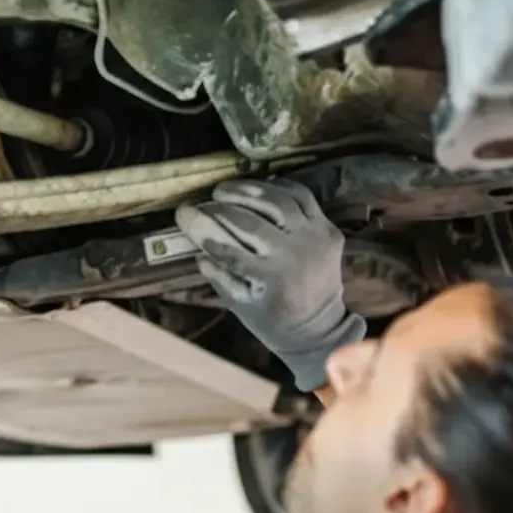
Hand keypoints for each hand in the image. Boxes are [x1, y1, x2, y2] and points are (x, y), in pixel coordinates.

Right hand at [176, 179, 364, 391]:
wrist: (321, 325)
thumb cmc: (273, 320)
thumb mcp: (239, 305)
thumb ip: (218, 275)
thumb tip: (197, 248)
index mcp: (271, 280)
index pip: (228, 248)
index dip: (202, 228)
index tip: (183, 214)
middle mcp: (295, 255)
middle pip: (251, 222)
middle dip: (221, 208)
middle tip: (204, 201)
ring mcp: (315, 238)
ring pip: (279, 201)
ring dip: (248, 190)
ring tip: (225, 190)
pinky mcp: (328, 229)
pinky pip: (302, 197)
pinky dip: (278, 187)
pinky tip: (257, 187)